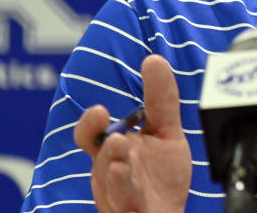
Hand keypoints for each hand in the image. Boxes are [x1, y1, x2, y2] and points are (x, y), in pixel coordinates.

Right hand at [74, 55, 191, 212]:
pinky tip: (128, 176)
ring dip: (115, 170)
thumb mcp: (166, 132)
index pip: (92, 134)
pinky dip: (124, 192)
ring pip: (111, 184)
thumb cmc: (159, 175)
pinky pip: (125, 205)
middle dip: (104, 148)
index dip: (90, 124)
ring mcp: (120, 195)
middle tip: (115, 136)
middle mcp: (110, 172)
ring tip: (120, 155)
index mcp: (113, 151)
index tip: (100, 111)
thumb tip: (153, 59)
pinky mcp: (131, 212)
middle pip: (100, 160)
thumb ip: (161, 99)